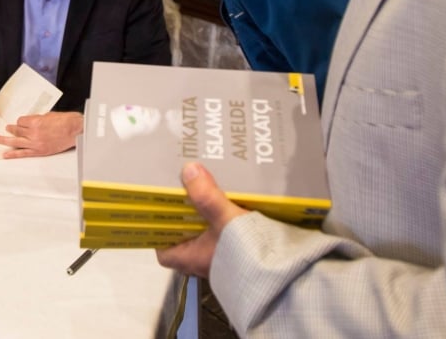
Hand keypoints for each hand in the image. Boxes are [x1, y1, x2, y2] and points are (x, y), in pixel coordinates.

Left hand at [0, 111, 82, 157]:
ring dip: (5, 141)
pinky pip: (23, 153)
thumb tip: (29, 122)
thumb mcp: (49, 115)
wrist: (76, 130)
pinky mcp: (40, 151)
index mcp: (36, 121)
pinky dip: (13, 154)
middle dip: (10, 129)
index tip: (19, 122)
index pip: (21, 121)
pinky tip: (6, 154)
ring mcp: (36, 143)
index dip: (19, 121)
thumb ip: (37, 119)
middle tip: (5, 129)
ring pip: (16, 142)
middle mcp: (34, 132)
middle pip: (16, 131)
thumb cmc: (65, 121)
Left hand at [155, 163, 248, 278]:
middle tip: (186, 190)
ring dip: (207, 216)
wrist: (285, 275)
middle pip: (185, 237)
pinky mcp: (240, 255)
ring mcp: (222, 259)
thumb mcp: (225, 220)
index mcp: (191, 258)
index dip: (160, 232)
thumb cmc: (248, 254)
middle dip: (186, 216)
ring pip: (206, 235)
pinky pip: (225, 235)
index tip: (162, 210)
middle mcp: (203, 262)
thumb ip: (207, 196)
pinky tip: (232, 201)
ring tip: (208, 190)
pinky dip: (226, 220)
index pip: (164, 251)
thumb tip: (189, 170)